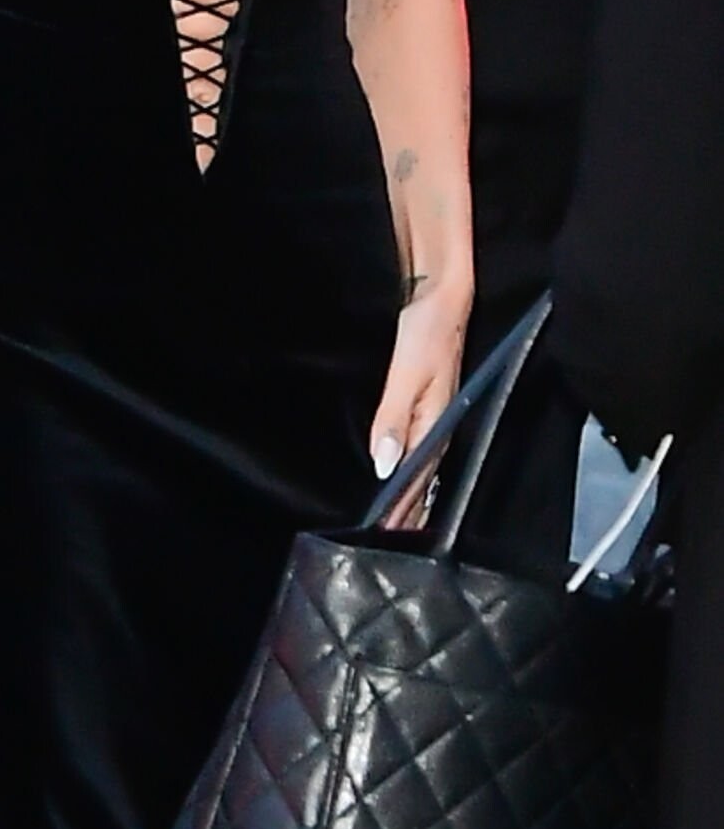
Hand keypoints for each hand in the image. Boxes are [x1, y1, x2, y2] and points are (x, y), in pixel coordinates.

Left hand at [370, 280, 468, 530]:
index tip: (387, 532)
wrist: (444, 292)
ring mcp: (438, 408)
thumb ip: (393, 417)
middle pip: (423, 474)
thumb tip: (384, 463)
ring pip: (424, 460)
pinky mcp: (431, 396)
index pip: (418, 476)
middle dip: (410, 506)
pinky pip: (422, 441)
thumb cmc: (429, 328)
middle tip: (391, 536)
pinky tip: (405, 467)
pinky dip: (413, 463)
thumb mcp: (407, 373)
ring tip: (400, 516)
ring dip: (412, 488)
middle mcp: (440, 420)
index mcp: (437, 421)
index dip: (403, 505)